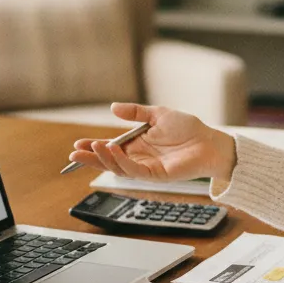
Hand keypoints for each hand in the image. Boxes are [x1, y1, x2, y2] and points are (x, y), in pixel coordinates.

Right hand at [67, 102, 236, 184]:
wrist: (209, 141)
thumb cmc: (187, 128)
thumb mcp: (157, 114)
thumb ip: (135, 112)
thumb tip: (113, 107)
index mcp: (137, 144)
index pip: (110, 147)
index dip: (94, 147)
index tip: (77, 145)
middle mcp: (139, 157)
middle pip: (109, 160)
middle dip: (91, 158)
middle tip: (74, 154)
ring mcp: (146, 167)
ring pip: (118, 167)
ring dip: (104, 158)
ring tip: (94, 146)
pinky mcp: (156, 175)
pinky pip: (134, 171)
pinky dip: (122, 162)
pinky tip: (113, 151)